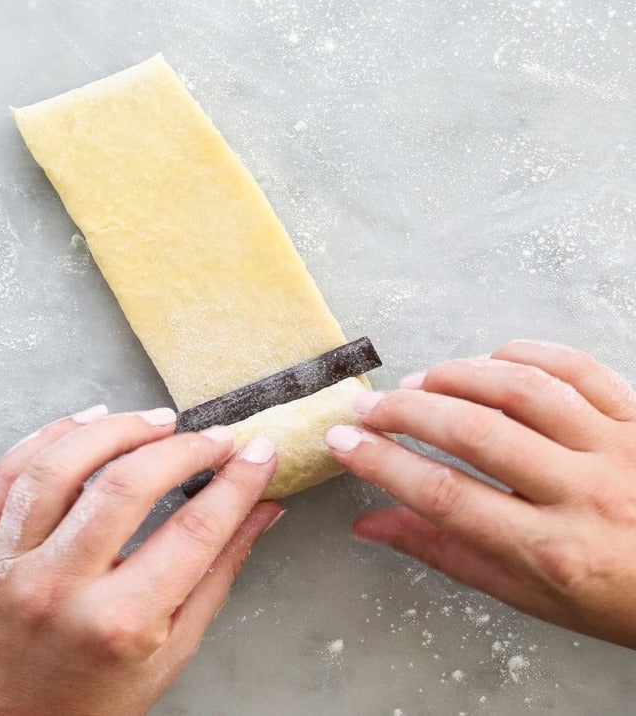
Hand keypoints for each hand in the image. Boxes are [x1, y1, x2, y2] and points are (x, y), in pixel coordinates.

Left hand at [0, 405, 280, 715]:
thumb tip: (263, 509)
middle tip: (212, 437)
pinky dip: (49, 436)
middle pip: (128, 486)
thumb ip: (220, 571)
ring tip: (156, 421)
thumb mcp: (173, 650)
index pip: (196, 529)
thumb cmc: (93, 703)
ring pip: (61, 466)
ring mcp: (4, 568)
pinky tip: (87, 422)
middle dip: (184, 449)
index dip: (237, 482)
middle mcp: (57, 590)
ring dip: (116, 428)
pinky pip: (4, 474)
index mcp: (118, 623)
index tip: (257, 453)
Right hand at [326, 340, 635, 648]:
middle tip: (370, 406)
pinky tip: (488, 361)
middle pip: (476, 433)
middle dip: (407, 412)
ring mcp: (617, 448)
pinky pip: (576, 366)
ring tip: (420, 382)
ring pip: (521, 389)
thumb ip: (446, 554)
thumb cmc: (614, 598)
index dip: (382, 464)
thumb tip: (370, 525)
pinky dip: (522, 354)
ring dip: (458, 376)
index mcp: (553, 552)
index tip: (344, 443)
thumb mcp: (528, 595)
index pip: (446, 496)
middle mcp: (585, 494)